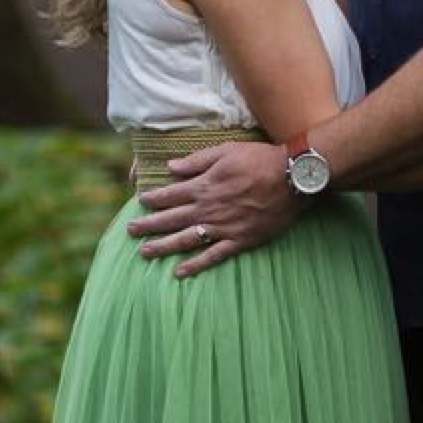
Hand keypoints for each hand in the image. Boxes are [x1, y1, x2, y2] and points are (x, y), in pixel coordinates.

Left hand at [129, 139, 298, 276]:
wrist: (292, 178)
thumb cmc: (259, 159)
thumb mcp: (225, 151)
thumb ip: (196, 161)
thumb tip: (169, 167)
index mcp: (204, 186)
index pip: (170, 195)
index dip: (152, 200)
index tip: (139, 203)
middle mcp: (208, 209)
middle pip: (172, 219)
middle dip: (149, 225)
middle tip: (130, 232)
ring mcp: (223, 227)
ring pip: (186, 240)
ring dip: (163, 246)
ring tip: (145, 252)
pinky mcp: (239, 240)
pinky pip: (213, 256)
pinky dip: (196, 265)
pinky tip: (180, 272)